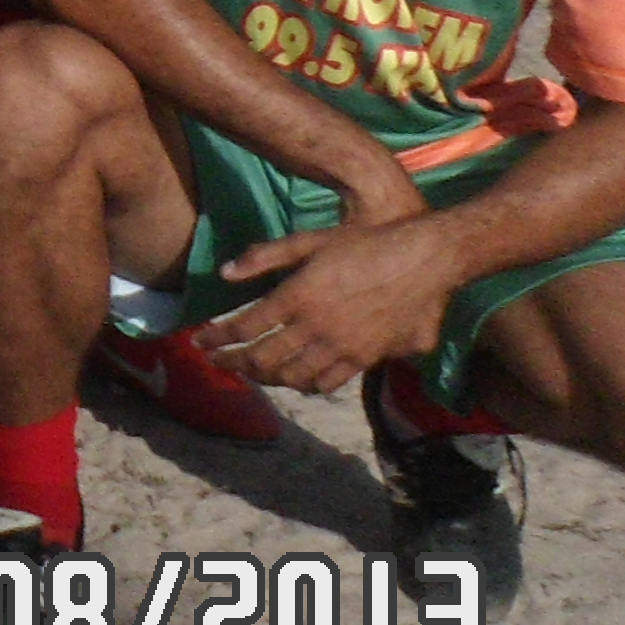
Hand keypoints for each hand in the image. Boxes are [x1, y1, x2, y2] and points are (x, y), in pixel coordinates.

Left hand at [192, 212, 462, 392]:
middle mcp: (317, 327)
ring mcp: (343, 347)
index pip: (244, 327)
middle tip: (217, 362)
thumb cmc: (366, 243)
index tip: (199, 341)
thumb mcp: (311, 240)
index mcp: (298, 296)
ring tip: (251, 371)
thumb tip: (225, 273)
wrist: (425, 259)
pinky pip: (327, 382)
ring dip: (266, 378)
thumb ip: (266, 257)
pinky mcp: (367, 359)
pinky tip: (294, 377)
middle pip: (263, 359)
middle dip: (233, 363)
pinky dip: (304, 384)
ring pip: (293, 377)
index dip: (217, 338)